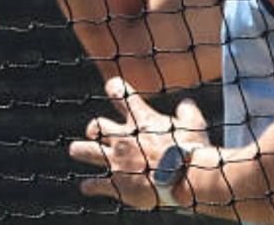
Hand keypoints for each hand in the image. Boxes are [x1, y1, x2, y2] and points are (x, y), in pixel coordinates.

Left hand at [69, 77, 209, 209]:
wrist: (183, 180)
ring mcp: (116, 161)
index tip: (113, 87)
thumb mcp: (195, 125)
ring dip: (80, 150)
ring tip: (78, 151)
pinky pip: (94, 184)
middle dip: (95, 129)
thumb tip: (186, 104)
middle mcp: (123, 138)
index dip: (115, 88)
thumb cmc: (191, 150)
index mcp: (141, 120)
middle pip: (96, 126)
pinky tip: (88, 187)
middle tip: (99, 133)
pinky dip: (90, 186)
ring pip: (84, 150)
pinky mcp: (115, 183)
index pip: (120, 94)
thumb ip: (188, 112)